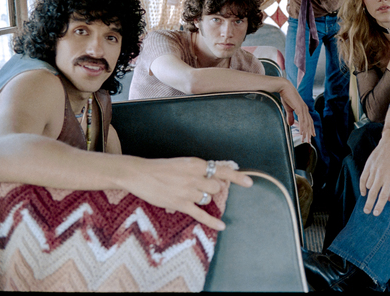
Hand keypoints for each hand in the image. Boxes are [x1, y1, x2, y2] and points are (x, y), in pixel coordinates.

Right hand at [123, 157, 252, 229]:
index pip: (221, 170)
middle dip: (213, 188)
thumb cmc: (161, 167)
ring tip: (188, 193)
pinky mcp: (180, 204)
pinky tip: (222, 226)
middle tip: (200, 186)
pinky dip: (213, 221)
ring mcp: (187, 192)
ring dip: (203, 198)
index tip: (250, 182)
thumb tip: (218, 175)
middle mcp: (194, 177)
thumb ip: (200, 169)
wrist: (140, 174)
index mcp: (195, 164)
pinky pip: (201, 215)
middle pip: (217, 187)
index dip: (237, 177)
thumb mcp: (183, 162)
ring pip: (208, 199)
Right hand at [279, 81, 315, 142]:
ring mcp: (303, 109)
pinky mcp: (299, 108)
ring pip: (306, 123)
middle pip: (309, 123)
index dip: (310, 128)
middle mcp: (305, 109)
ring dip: (306, 132)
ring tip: (305, 139)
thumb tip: (291, 124)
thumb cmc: (286, 96)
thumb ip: (290, 116)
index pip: (309, 121)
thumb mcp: (288, 108)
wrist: (284, 87)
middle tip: (309, 141)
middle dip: (309, 133)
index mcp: (303, 109)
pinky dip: (302, 127)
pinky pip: (302, 120)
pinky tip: (302, 133)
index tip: (311, 135)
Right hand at [359, 134, 389, 215]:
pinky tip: (363, 192)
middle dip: (369, 204)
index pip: (384, 195)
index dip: (379, 206)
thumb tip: (389, 199)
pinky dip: (362, 187)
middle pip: (373, 193)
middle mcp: (381, 175)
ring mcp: (373, 170)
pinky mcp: (368, 166)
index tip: (376, 213)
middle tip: (367, 212)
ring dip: (370, 192)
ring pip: (368, 186)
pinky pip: (363, 179)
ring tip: (372, 193)